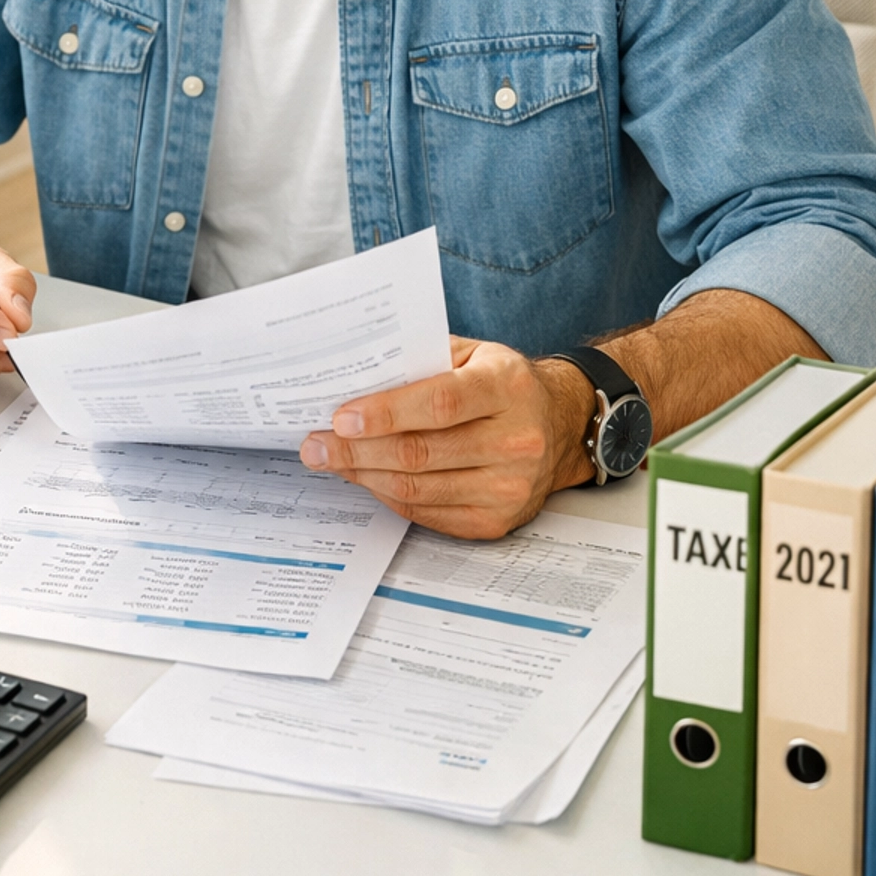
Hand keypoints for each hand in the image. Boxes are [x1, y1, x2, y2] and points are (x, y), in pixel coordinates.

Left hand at [298, 338, 595, 537]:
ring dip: (363, 476)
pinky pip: (427, 513)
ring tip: (330, 461)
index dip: (386, 413)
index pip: (440, 403)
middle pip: (420, 453)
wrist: (560, 426)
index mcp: (508, 386)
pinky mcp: (496, 521)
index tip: (340, 417)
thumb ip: (422, 360)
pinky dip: (388, 496)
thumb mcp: (473, 353)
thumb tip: (355, 377)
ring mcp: (509, 487)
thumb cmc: (503, 383)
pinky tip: (366, 478)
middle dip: (356, 450)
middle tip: (316, 444)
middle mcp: (516, 440)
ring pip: (417, 488)